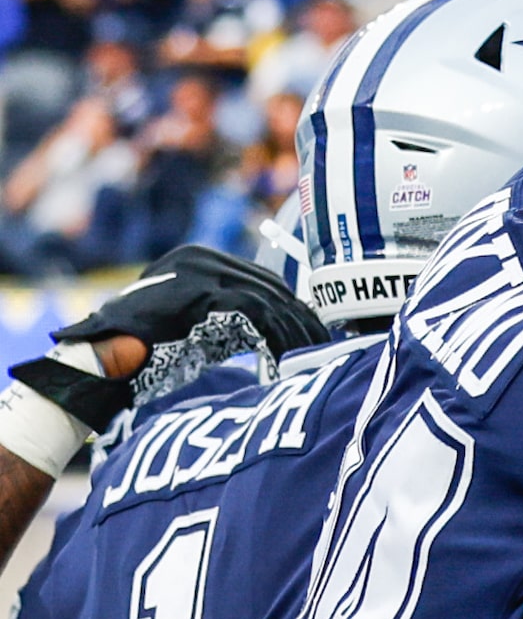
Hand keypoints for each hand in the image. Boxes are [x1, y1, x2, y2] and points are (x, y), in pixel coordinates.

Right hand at [12, 245, 326, 431]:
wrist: (99, 358)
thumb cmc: (144, 349)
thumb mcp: (192, 322)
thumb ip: (225, 316)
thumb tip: (277, 324)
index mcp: (197, 259)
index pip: (260, 279)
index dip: (290, 306)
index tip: (314, 331)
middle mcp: (200, 258)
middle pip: (270, 287)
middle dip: (300, 318)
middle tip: (325, 346)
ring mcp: (201, 273)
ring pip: (269, 301)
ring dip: (296, 331)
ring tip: (315, 356)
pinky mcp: (203, 294)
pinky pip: (258, 316)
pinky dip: (279, 339)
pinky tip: (290, 360)